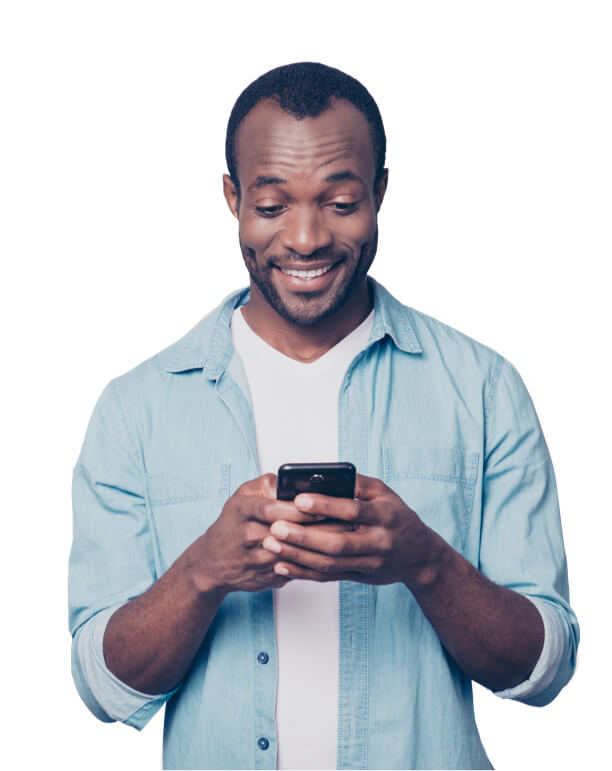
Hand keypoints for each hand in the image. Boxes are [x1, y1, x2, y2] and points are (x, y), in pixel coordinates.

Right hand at [190, 473, 347, 594]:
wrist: (212, 563)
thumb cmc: (233, 523)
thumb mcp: (242, 496)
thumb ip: (267, 485)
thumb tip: (293, 481)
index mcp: (243, 511)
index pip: (275, 509)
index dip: (301, 509)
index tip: (325, 505)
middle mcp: (249, 536)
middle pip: (290, 532)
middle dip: (320, 527)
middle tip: (348, 521)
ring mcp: (257, 560)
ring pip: (296, 554)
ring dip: (322, 547)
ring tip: (347, 538)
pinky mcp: (267, 577)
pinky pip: (295, 570)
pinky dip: (314, 563)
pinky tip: (333, 556)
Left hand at [261, 473, 433, 583]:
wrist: (420, 556)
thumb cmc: (397, 517)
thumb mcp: (386, 494)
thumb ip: (359, 484)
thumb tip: (328, 475)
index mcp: (384, 516)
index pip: (352, 511)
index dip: (325, 506)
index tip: (298, 500)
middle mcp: (378, 542)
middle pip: (337, 543)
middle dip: (304, 536)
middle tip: (275, 526)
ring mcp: (369, 563)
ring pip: (330, 563)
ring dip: (298, 556)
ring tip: (272, 544)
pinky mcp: (359, 577)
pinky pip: (328, 577)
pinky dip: (303, 573)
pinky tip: (282, 566)